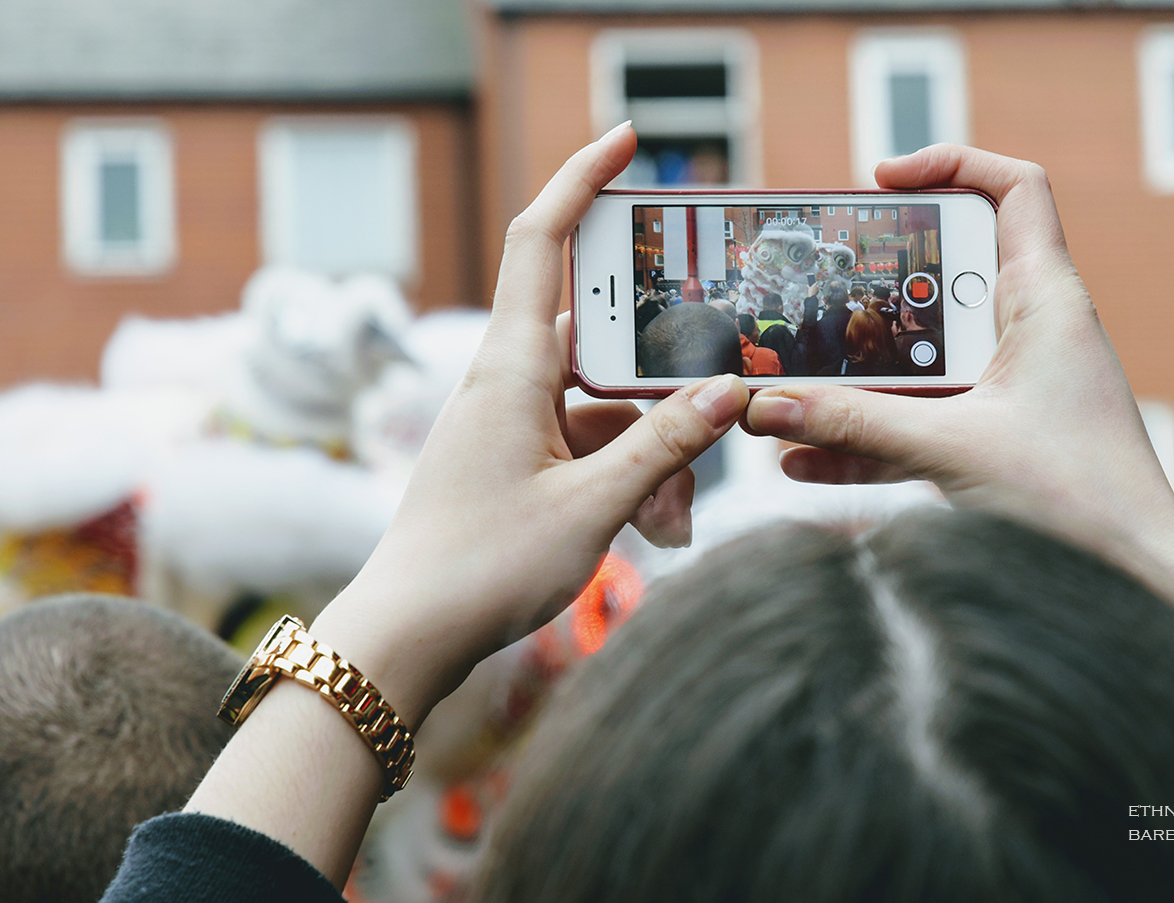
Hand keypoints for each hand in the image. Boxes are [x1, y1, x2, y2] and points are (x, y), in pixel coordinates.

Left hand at [313, 123, 748, 728]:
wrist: (406, 638)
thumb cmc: (480, 569)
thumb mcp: (592, 506)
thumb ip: (664, 446)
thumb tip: (731, 392)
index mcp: (510, 368)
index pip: (542, 239)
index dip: (582, 178)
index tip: (627, 137)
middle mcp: (506, 381)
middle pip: (600, 335)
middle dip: (663, 372)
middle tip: (711, 390)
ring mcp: (509, 423)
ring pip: (601, 406)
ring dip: (649, 451)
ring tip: (673, 525)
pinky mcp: (514, 461)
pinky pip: (585, 445)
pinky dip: (624, 476)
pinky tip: (654, 531)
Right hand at [747, 145, 1173, 555]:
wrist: (1138, 583)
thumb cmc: (1084, 500)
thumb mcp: (953, 447)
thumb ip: (856, 426)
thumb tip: (771, 409)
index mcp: (1045, 300)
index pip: (1014, 189)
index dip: (951, 165)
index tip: (882, 181)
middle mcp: (1030, 334)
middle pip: (941, 279)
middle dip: (870, 292)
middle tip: (812, 296)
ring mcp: (1010, 389)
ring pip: (920, 361)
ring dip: (857, 377)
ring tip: (789, 391)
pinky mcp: (994, 440)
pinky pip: (917, 421)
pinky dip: (867, 435)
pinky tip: (805, 460)